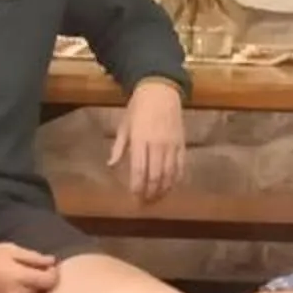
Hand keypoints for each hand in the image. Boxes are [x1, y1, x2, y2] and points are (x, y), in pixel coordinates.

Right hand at [0, 241, 58, 292]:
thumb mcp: (9, 250)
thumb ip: (33, 258)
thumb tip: (52, 262)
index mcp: (20, 278)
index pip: (50, 281)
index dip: (52, 273)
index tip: (47, 268)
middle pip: (39, 292)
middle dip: (37, 282)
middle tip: (26, 271)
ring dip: (24, 291)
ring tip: (10, 279)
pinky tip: (1, 288)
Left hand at [109, 79, 186, 201]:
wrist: (161, 90)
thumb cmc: (138, 107)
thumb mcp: (124, 125)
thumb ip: (119, 147)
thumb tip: (110, 165)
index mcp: (140, 140)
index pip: (139, 170)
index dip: (137, 186)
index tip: (134, 196)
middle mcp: (157, 144)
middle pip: (155, 176)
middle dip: (150, 192)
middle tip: (145, 202)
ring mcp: (171, 145)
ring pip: (169, 174)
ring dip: (163, 189)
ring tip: (157, 198)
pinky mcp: (181, 143)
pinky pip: (180, 166)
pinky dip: (176, 179)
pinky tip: (171, 186)